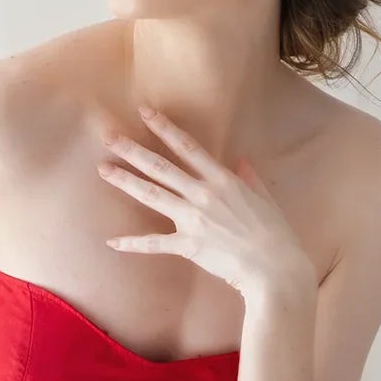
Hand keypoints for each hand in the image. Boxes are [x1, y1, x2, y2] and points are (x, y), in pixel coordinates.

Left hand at [96, 105, 315, 306]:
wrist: (274, 268)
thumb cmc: (276, 234)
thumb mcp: (265, 198)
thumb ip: (249, 178)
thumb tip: (241, 161)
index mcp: (223, 180)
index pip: (188, 147)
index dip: (164, 128)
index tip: (145, 112)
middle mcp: (204, 194)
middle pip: (161, 167)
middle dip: (133, 150)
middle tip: (108, 136)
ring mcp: (194, 219)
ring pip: (152, 195)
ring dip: (126, 181)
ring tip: (104, 170)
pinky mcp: (189, 245)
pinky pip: (155, 243)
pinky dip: (133, 244)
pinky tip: (112, 241)